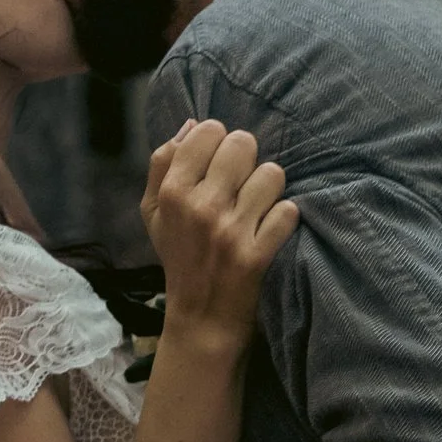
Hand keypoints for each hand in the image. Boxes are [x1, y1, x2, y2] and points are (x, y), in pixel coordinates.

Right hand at [140, 119, 298, 350]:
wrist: (200, 317)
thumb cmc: (178, 256)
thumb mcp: (153, 212)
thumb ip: (162, 164)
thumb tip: (191, 125)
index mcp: (171, 192)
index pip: (208, 131)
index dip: (218, 140)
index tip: (218, 161)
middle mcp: (200, 206)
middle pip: (243, 144)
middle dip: (246, 159)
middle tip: (240, 182)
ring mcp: (230, 231)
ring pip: (271, 174)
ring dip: (268, 188)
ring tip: (257, 204)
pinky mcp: (257, 253)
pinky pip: (288, 211)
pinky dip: (284, 217)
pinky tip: (270, 227)